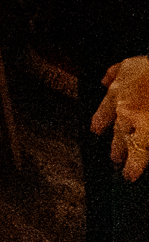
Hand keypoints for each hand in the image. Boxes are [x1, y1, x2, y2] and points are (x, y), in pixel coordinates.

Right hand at [93, 55, 148, 181]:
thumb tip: (146, 145)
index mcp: (143, 124)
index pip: (136, 150)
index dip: (132, 166)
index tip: (129, 175)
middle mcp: (128, 107)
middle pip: (120, 132)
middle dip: (118, 147)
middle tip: (115, 157)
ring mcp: (124, 85)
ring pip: (109, 106)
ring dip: (103, 119)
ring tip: (97, 128)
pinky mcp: (128, 66)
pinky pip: (113, 74)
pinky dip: (108, 80)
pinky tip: (103, 82)